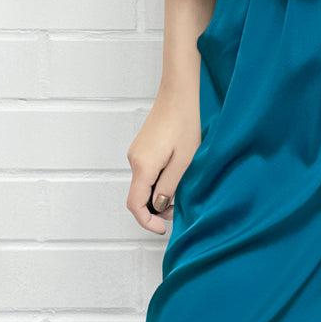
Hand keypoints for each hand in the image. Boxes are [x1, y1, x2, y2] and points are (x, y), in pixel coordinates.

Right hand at [126, 82, 201, 234]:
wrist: (179, 92)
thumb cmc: (186, 122)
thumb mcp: (184, 162)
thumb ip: (170, 187)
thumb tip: (159, 205)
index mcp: (143, 166)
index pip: (135, 205)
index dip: (147, 222)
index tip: (162, 229)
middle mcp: (134, 160)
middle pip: (138, 196)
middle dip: (157, 209)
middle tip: (179, 208)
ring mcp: (136, 153)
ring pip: (144, 185)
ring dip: (160, 193)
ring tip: (183, 188)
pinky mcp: (142, 148)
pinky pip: (147, 173)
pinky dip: (159, 181)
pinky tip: (176, 174)